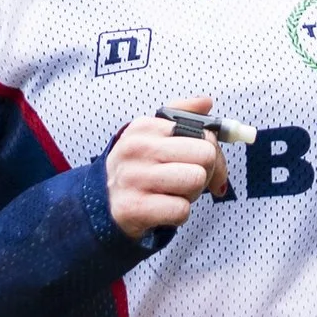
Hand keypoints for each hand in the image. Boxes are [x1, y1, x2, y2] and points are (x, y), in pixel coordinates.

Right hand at [105, 99, 234, 240]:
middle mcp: (138, 148)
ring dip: (192, 193)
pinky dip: (179, 214)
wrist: (103, 203)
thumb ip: (182, 116)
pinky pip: (182, 209)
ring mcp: (134, 177)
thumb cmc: (137, 169)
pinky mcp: (135, 207)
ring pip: (196, 180)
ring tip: (173, 192)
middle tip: (187, 181)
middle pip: (205, 156)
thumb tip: (206, 101)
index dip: (213, 154)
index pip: (204, 134)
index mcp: (145, 127)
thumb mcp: (152, 136)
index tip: (205, 166)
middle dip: (205, 173)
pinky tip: (163, 208)